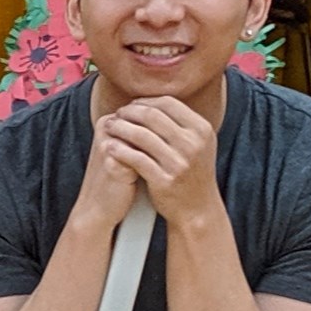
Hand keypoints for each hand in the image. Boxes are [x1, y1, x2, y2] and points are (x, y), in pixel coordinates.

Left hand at [90, 95, 221, 223]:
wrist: (197, 208)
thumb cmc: (191, 172)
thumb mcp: (196, 144)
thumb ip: (178, 123)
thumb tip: (150, 101)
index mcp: (201, 129)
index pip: (168, 103)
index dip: (145, 101)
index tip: (131, 105)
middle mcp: (193, 144)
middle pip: (153, 115)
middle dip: (129, 112)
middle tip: (116, 114)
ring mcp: (179, 162)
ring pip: (142, 135)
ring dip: (121, 128)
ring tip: (109, 127)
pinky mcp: (165, 180)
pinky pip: (136, 159)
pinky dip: (120, 150)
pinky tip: (110, 147)